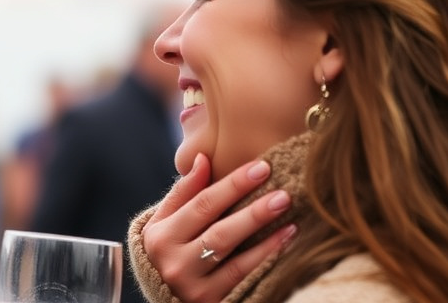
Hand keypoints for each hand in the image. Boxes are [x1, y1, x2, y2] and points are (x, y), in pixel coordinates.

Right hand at [140, 154, 295, 302]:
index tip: (261, 168)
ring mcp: (191, 286)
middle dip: (253, 210)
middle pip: (218, 230)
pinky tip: (284, 240)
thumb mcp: (165, 222)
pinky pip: (241, 275)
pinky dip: (265, 256)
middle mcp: (173, 262)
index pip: (201, 204)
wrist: (166, 298)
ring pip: (232, 255)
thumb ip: (183, 193)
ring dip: (263, 234)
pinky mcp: (209, 301)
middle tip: (282, 194)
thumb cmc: (168, 251)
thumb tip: (203, 158)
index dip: (232, 185)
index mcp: (160, 236)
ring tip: (288, 214)